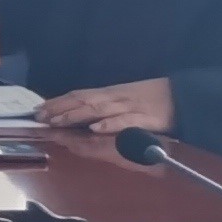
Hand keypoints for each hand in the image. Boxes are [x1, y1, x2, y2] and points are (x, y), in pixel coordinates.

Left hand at [36, 78, 175, 137]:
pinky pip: (126, 122)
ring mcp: (130, 107)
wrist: (184, 96)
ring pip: (99, 110)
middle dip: (60, 109)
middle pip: (83, 101)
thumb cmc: (152, 98)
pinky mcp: (146, 118)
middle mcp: (116, 98)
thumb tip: (80, 115)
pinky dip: (110, 124)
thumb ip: (105, 105)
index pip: (79, 95)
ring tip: (57, 121)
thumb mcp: (124, 99)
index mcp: (110, 93)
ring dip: (76, 115)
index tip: (38, 108)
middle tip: (39, 116)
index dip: (58, 101)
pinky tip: (95, 129)